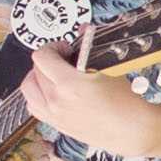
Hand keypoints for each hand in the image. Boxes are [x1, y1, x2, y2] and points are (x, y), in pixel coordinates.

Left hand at [17, 42, 155, 155]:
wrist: (132, 131)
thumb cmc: (126, 103)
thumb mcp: (109, 68)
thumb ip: (90, 48)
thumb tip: (84, 29)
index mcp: (69, 85)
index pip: (42, 57)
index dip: (53, 47)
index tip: (66, 49)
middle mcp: (56, 101)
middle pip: (35, 71)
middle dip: (48, 61)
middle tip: (63, 59)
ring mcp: (54, 115)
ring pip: (28, 90)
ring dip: (37, 78)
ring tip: (53, 75)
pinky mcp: (57, 125)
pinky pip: (34, 107)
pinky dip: (37, 95)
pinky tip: (52, 92)